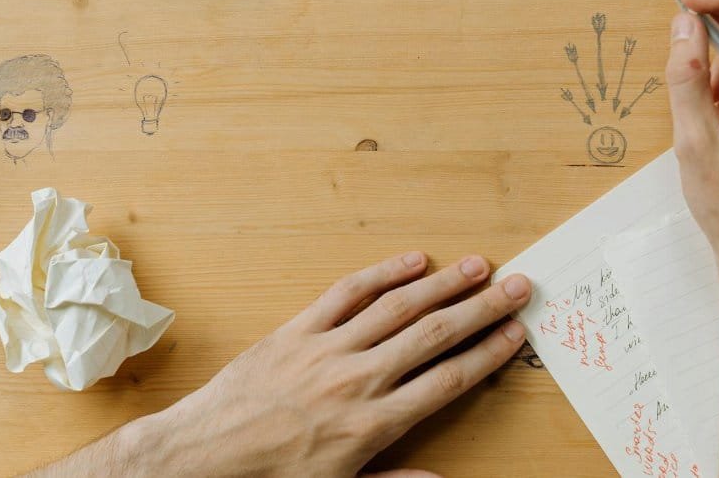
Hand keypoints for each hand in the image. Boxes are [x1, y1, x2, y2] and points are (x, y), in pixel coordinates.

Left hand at [120, 252, 530, 476]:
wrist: (202, 459)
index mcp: (373, 424)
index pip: (448, 380)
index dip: (487, 354)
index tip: (515, 334)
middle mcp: (358, 380)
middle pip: (435, 335)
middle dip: (482, 309)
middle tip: (516, 286)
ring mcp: (327, 349)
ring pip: (398, 307)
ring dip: (443, 284)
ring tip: (477, 266)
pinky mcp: (298, 330)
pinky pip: (347, 293)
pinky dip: (383, 274)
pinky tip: (412, 261)